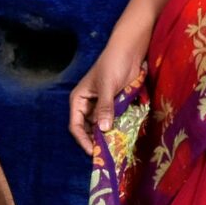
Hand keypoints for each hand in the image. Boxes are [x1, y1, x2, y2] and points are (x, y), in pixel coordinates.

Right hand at [67, 27, 146, 154]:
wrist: (129, 51)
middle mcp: (88, 106)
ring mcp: (101, 106)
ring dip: (107, 136)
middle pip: (88, 129)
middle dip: (95, 140)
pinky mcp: (114, 106)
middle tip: (106, 153)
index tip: (93, 152)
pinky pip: (113, 121)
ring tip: (115, 147)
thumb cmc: (113, 64)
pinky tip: (123, 136)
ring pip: (101, 127)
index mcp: (79, 100)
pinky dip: (117, 129)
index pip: (76, 126)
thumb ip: (105, 107)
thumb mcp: (107, 86)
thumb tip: (103, 129)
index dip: (83, 140)